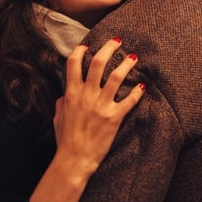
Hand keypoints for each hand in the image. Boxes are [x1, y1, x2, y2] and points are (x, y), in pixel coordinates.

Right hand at [53, 37, 144, 179]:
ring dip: (127, 64)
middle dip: (109, 48)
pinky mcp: (114, 117)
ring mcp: (101, 105)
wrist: (74, 159)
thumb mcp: (58, 116)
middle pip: (98, 63)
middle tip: (117, 42)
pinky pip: (129, 101)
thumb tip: (65, 94)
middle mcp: (86, 95)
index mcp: (71, 93)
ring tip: (134, 57)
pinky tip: (143, 86)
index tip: (88, 45)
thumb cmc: (65, 139)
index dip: (81, 50)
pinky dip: (138, 92)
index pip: (74, 63)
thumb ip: (62, 101)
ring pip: (116, 77)